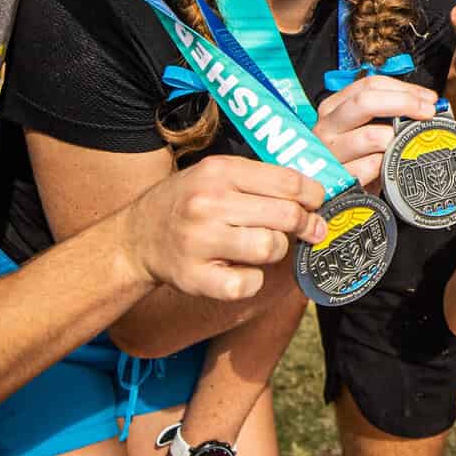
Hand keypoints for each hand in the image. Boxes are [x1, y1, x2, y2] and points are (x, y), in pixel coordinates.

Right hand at [120, 157, 327, 301]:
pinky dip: (252, 281)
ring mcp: (200, 241)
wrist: (136, 238)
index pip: (288, 181)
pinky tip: (240, 271)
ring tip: (262, 247)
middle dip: (306, 225)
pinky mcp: (195, 278)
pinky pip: (249, 284)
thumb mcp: (216, 175)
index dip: (314, 195)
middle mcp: (209, 203)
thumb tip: (314, 193)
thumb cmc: (187, 204)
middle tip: (310, 230)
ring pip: (271, 248)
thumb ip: (259, 180)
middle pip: (286, 215)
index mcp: (220, 172)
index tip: (319, 204)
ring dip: (275, 250)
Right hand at [312, 74, 437, 187]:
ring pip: (372, 136)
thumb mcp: (367, 129)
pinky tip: (393, 165)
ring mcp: (330, 152)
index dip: (404, 89)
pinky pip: (373, 166)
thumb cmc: (357, 158)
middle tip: (428, 112)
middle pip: (366, 102)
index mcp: (334, 107)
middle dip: (404, 103)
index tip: (429, 99)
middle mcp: (328, 126)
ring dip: (398, 140)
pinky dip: (389, 165)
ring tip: (408, 145)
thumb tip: (428, 104)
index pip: (370, 85)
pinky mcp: (340, 177)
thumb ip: (389, 113)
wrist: (338, 196)